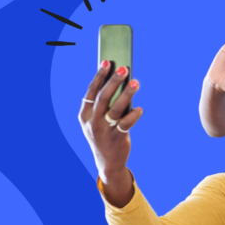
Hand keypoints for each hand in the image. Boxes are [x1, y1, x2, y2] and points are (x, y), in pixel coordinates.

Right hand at [79, 61, 142, 183]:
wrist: (107, 162)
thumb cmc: (104, 133)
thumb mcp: (97, 120)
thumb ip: (103, 104)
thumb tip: (117, 80)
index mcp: (85, 114)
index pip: (91, 91)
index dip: (99, 76)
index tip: (107, 62)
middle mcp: (93, 121)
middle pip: (103, 97)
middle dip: (113, 81)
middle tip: (124, 68)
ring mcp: (104, 130)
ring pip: (116, 108)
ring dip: (127, 94)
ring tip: (136, 82)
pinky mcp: (117, 138)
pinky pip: (126, 124)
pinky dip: (134, 115)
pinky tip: (139, 108)